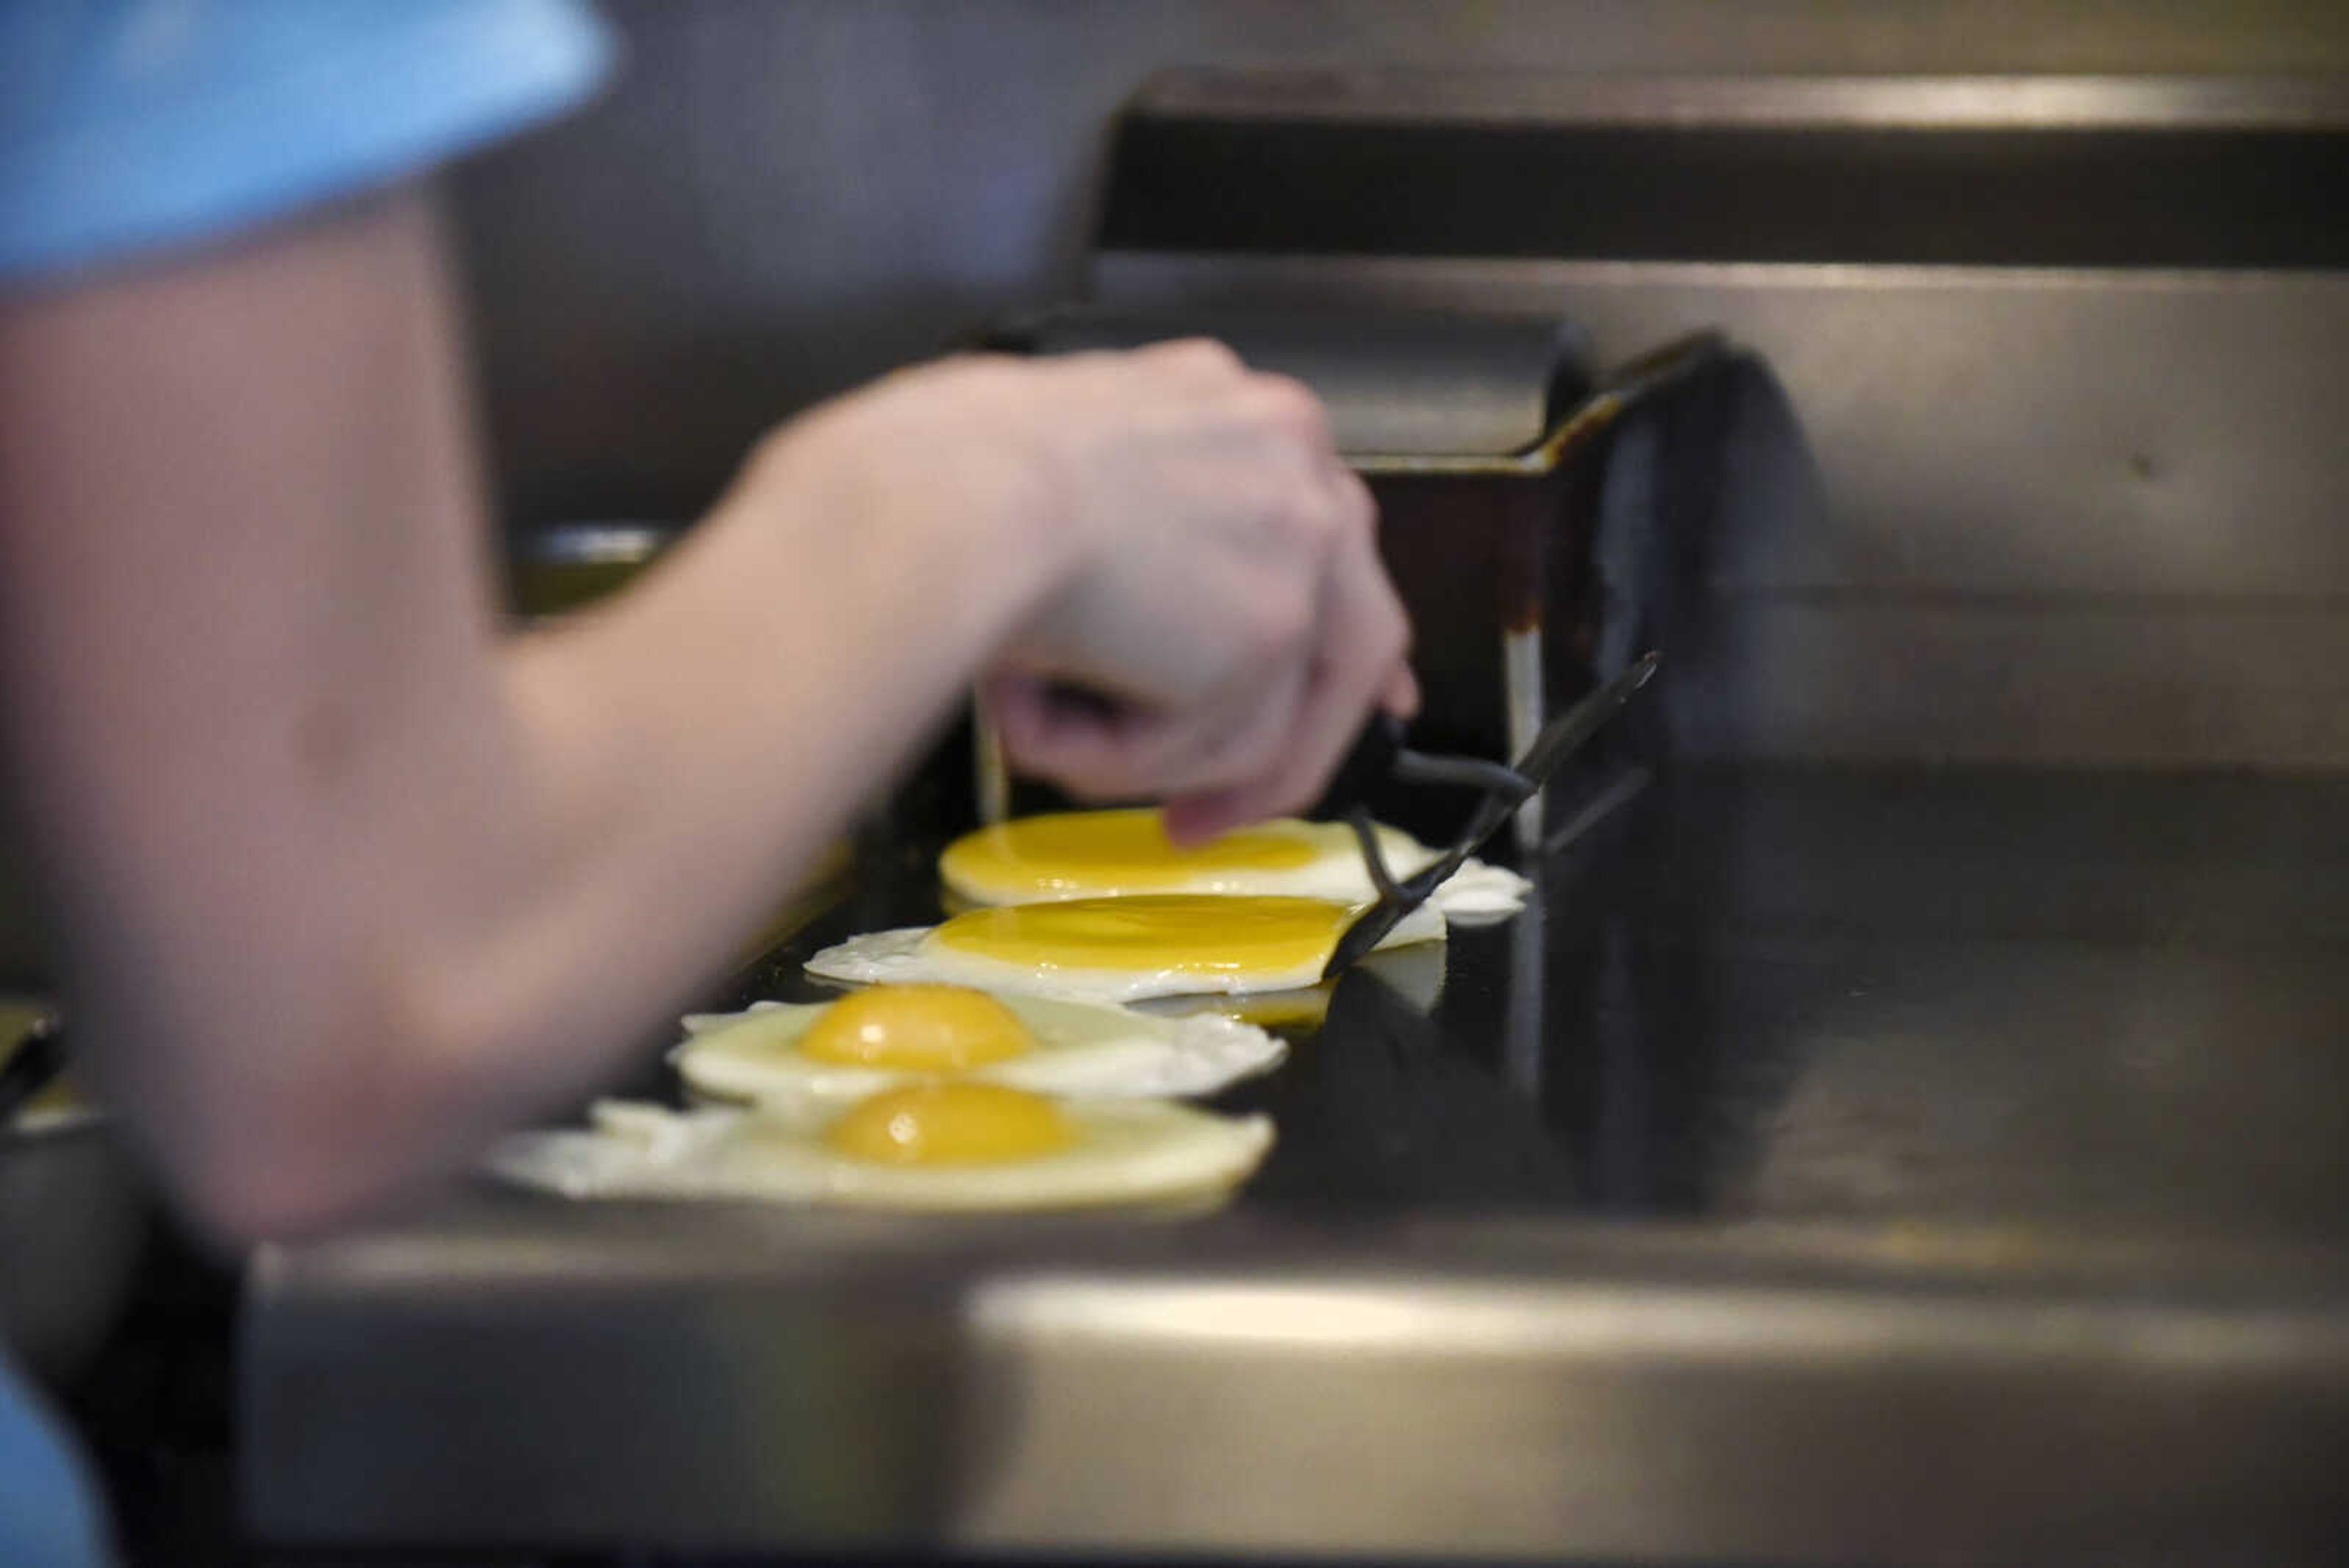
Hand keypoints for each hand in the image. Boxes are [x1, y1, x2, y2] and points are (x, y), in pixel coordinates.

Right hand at [793, 340, 1415, 838]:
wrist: (935, 499)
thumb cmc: (939, 479)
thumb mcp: (1055, 477)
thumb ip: (1128, 532)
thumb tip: (1139, 616)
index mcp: (1238, 411)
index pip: (1329, 532)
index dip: (1327, 630)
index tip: (1339, 700)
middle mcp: (1295, 458)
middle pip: (1355, 633)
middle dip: (1295, 748)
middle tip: (1208, 819)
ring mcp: (1299, 541)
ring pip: (1264, 713)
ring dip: (1143, 752)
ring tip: (1033, 734)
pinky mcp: (1274, 626)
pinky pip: (1222, 749)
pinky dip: (1124, 762)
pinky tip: (1039, 725)